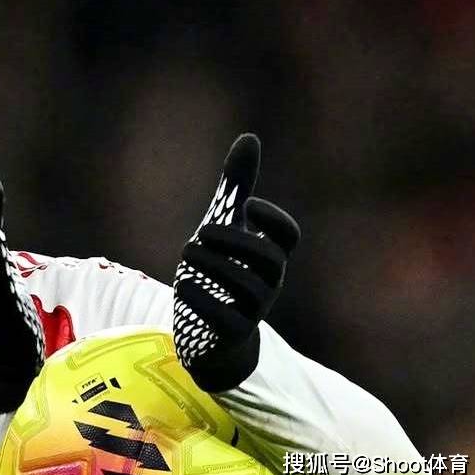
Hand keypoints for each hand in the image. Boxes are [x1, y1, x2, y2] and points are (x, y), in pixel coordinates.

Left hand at [173, 133, 300, 391]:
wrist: (211, 336)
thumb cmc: (221, 273)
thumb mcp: (225, 227)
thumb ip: (236, 187)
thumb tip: (248, 138)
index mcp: (267, 256)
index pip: (289, 236)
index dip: (274, 219)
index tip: (247, 206)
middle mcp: (266, 283)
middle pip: (269, 260)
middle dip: (236, 241)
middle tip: (202, 230)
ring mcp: (251, 312)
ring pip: (247, 289)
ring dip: (214, 265)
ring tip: (186, 250)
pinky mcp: (230, 336)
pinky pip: (227, 321)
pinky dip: (204, 300)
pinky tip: (185, 285)